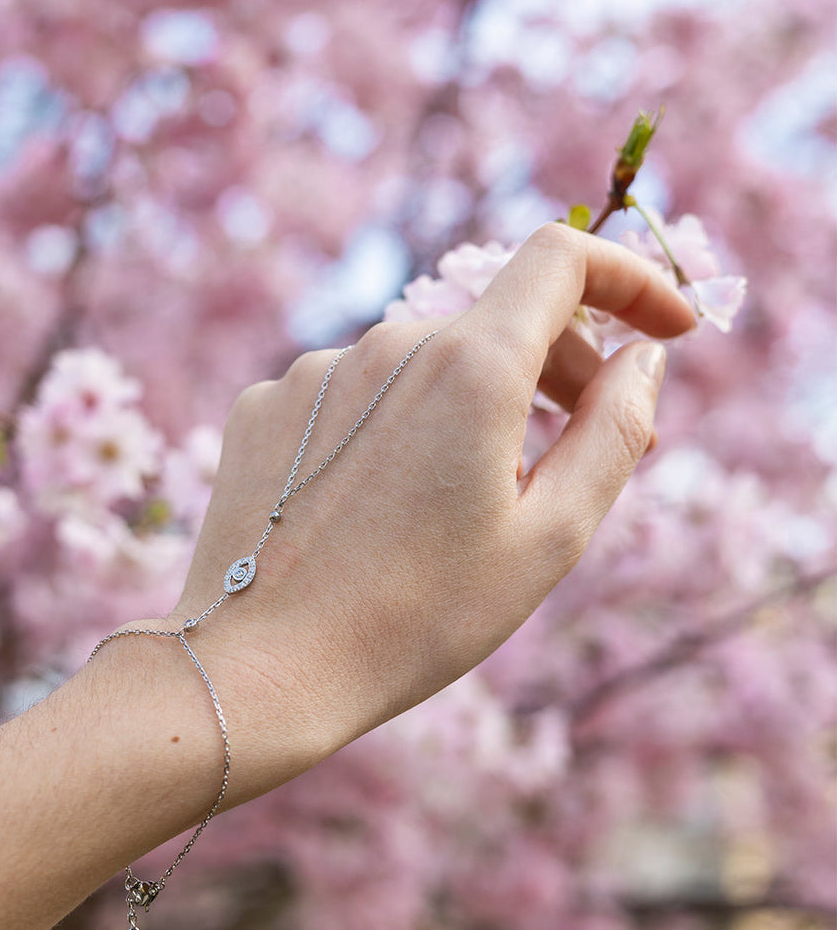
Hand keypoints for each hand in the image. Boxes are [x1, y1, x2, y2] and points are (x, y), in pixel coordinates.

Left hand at [158, 225, 695, 783]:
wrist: (264, 668)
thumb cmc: (417, 618)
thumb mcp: (548, 538)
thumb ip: (615, 432)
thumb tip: (643, 359)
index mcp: (469, 367)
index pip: (563, 260)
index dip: (630, 280)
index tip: (666, 329)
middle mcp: (385, 345)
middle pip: (496, 321)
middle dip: (560, 368)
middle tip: (582, 447)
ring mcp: (314, 372)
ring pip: (423, 363)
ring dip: (471, 405)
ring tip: (470, 498)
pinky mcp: (265, 406)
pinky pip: (353, 395)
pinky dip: (390, 427)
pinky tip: (381, 507)